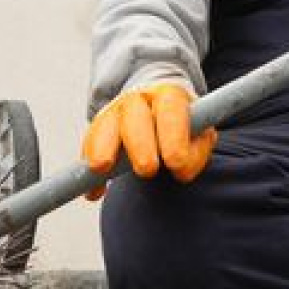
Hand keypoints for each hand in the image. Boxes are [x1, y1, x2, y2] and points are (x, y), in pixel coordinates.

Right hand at [81, 83, 217, 198]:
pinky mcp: (98, 129)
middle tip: (147, 170)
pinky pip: (89, 146)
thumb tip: (182, 168)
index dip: (173, 136)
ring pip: (104, 125)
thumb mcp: (200, 134)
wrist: (157, 110)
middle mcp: (139, 100)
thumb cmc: (184, 128)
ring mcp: (114, 112)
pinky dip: (89, 169)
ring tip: (101, 169)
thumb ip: (197, 149)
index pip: (171, 111)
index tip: (176, 163)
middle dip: (140, 144)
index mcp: (169, 97)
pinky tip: (94, 191)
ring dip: (101, 147)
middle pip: (134, 116)